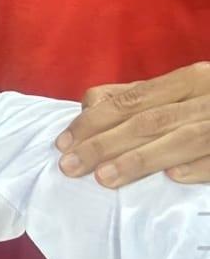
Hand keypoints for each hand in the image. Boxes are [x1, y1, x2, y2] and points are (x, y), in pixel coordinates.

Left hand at [56, 62, 209, 185]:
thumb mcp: (186, 90)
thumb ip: (141, 96)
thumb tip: (89, 105)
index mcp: (189, 80)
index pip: (131, 101)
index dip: (94, 121)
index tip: (63, 143)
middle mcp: (208, 96)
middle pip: (149, 120)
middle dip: (104, 144)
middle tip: (70, 166)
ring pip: (182, 138)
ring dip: (141, 158)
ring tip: (105, 178)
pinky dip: (200, 166)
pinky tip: (174, 178)